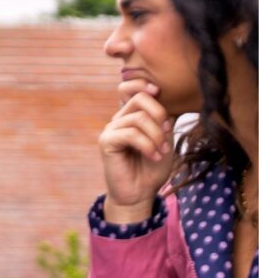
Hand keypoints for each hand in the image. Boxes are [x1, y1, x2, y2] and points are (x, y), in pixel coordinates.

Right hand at [99, 80, 174, 222]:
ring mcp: (111, 129)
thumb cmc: (153, 167)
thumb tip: (170, 99)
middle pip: (139, 98)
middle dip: (160, 113)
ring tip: (161, 151)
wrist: (140, 193)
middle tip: (168, 132)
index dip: (144, 84)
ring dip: (157, 136)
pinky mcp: (106, 142)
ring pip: (138, 118)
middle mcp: (119, 119)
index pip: (132, 88)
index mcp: (132, 115)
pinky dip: (147, 145)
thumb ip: (163, 119)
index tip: (159, 91)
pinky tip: (153, 156)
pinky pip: (130, 134)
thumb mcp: (165, 139)